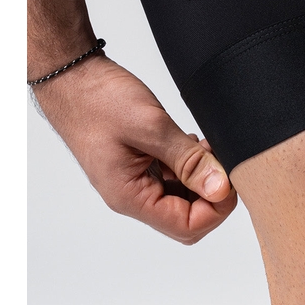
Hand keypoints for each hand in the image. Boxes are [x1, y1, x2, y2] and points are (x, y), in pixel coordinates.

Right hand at [32, 54, 237, 243]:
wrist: (74, 79)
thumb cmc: (100, 100)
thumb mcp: (151, 127)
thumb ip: (188, 160)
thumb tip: (220, 188)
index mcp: (130, 197)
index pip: (186, 226)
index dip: (216, 207)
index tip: (230, 178)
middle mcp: (131, 196)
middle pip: (186, 217)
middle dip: (211, 193)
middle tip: (220, 160)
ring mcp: (134, 181)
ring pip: (180, 197)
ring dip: (200, 176)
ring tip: (205, 146)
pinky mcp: (137, 165)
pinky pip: (170, 178)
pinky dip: (187, 165)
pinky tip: (191, 143)